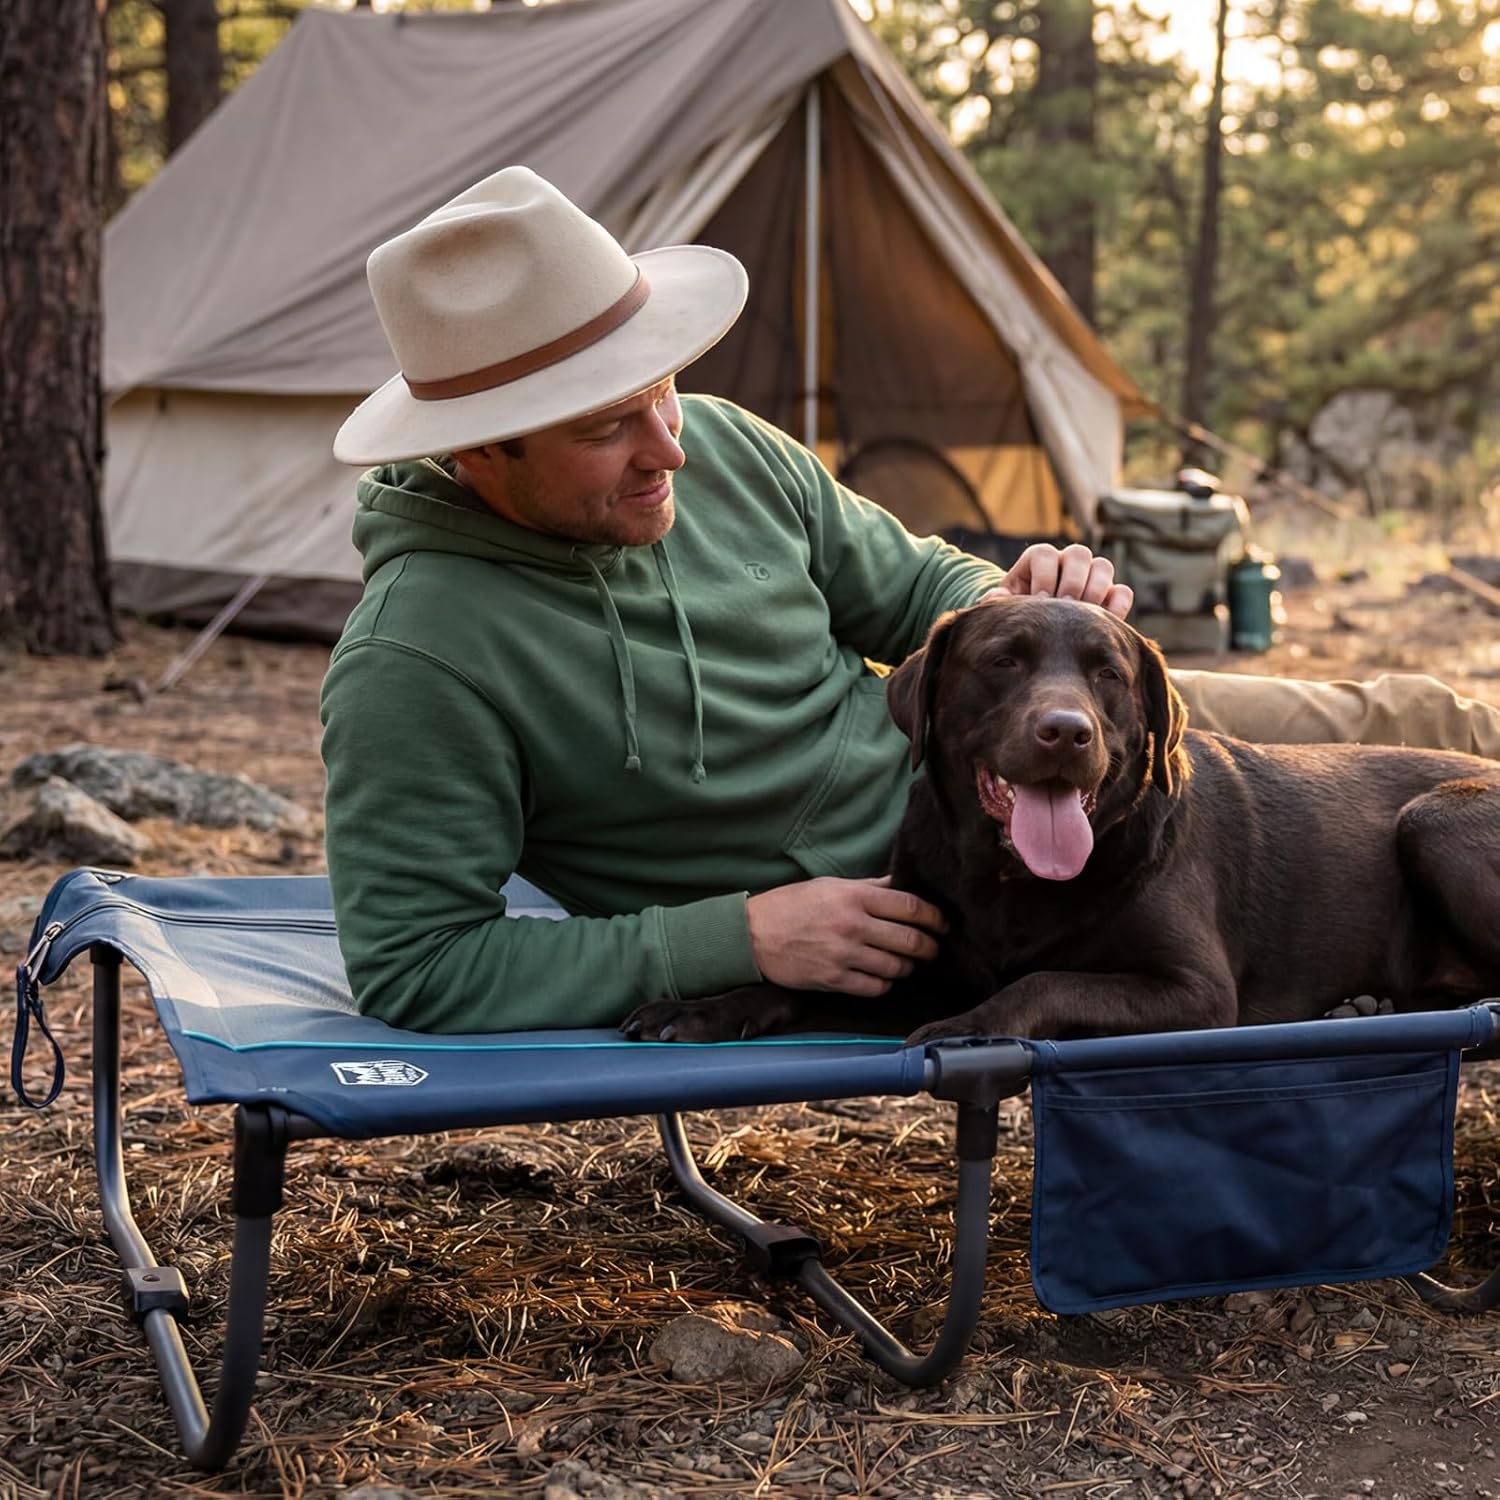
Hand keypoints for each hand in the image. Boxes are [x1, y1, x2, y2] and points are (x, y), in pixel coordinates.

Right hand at [745, 875, 945, 996]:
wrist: (752, 935)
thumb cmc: (790, 905)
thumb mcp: (829, 885)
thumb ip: (868, 887)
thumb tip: (900, 885)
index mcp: (854, 897)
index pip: (910, 907)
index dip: (934, 917)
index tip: (942, 923)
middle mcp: (853, 925)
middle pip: (910, 940)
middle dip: (929, 947)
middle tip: (933, 948)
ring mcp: (844, 955)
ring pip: (896, 967)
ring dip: (906, 966)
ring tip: (904, 962)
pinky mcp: (834, 979)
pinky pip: (876, 987)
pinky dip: (885, 983)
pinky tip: (881, 975)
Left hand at [981, 542, 1131, 618]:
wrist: (1037, 627)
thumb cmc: (1019, 611)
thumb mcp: (1006, 605)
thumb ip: (998, 602)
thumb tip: (995, 599)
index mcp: (1040, 559)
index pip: (1046, 554)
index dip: (1044, 576)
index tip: (1040, 602)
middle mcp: (1067, 561)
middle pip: (1079, 553)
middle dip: (1072, 581)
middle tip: (1065, 607)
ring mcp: (1091, 576)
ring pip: (1104, 567)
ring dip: (1095, 590)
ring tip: (1082, 615)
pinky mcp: (1109, 595)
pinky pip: (1123, 592)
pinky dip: (1116, 606)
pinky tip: (1103, 623)